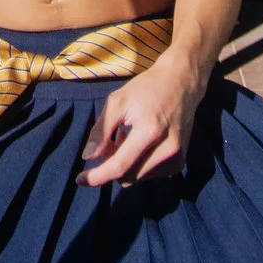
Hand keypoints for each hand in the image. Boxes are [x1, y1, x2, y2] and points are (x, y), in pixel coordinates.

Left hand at [79, 54, 201, 189]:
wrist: (182, 82)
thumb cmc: (147, 88)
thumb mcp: (117, 102)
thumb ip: (101, 131)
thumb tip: (88, 158)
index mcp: (150, 132)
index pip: (120, 166)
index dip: (97, 176)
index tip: (80, 180)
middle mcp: (167, 149)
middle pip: (127, 176)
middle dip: (111, 164)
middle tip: (111, 140)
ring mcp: (176, 158)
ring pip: (137, 178)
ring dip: (126, 165)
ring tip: (128, 137)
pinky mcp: (179, 162)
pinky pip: (150, 175)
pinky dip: (139, 165)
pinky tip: (141, 144)